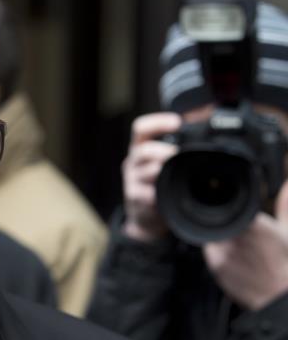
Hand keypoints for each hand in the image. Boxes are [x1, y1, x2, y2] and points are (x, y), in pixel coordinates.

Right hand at [121, 112, 180, 241]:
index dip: (158, 122)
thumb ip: (175, 152)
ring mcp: (132, 180)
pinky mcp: (135, 197)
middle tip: (180, 155)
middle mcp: (133, 162)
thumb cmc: (158, 186)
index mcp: (140, 149)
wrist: (144, 217)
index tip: (177, 122)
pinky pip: (149, 193)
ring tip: (178, 174)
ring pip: (149, 171)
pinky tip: (169, 194)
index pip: (141, 128)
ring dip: (166, 171)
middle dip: (164, 152)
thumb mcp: (162, 165)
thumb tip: (207, 136)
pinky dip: (161, 193)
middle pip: (144, 150)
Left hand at [204, 180, 287, 310]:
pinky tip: (236, 260)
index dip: (229, 205)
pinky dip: (219, 252)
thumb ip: (285, 206)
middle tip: (244, 237)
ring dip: (222, 238)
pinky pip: (211, 251)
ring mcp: (224, 251)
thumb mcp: (287, 231)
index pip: (230, 205)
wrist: (278, 298)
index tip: (236, 211)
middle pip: (220, 220)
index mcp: (254, 224)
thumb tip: (287, 185)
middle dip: (227, 224)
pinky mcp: (216, 265)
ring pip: (214, 235)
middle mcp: (236, 236)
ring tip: (242, 250)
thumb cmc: (285, 263)